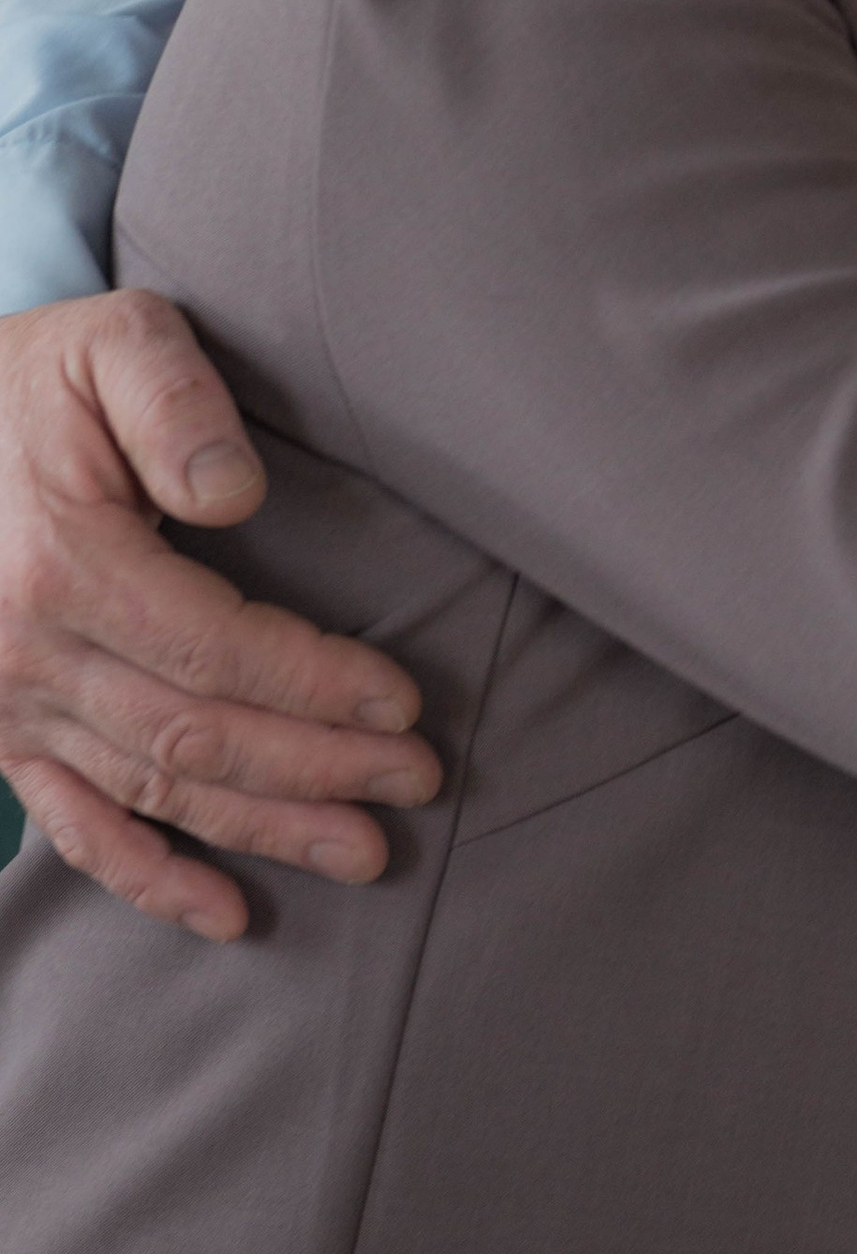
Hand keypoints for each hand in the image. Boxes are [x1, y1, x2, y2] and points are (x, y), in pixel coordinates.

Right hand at [0, 291, 438, 940]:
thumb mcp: (113, 341)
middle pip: (198, 733)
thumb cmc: (36, 377)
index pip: (218, 646)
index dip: (316, 682)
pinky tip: (226, 913)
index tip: (403, 702)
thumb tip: (236, 495)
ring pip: (153, 790)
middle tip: (417, 782)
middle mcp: (28, 652)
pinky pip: (73, 827)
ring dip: (263, 831)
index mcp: (66, 561)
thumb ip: (176, 402)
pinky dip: (149, 880)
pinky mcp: (1, 734)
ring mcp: (8, 705)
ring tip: (365, 851)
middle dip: (317, 767)